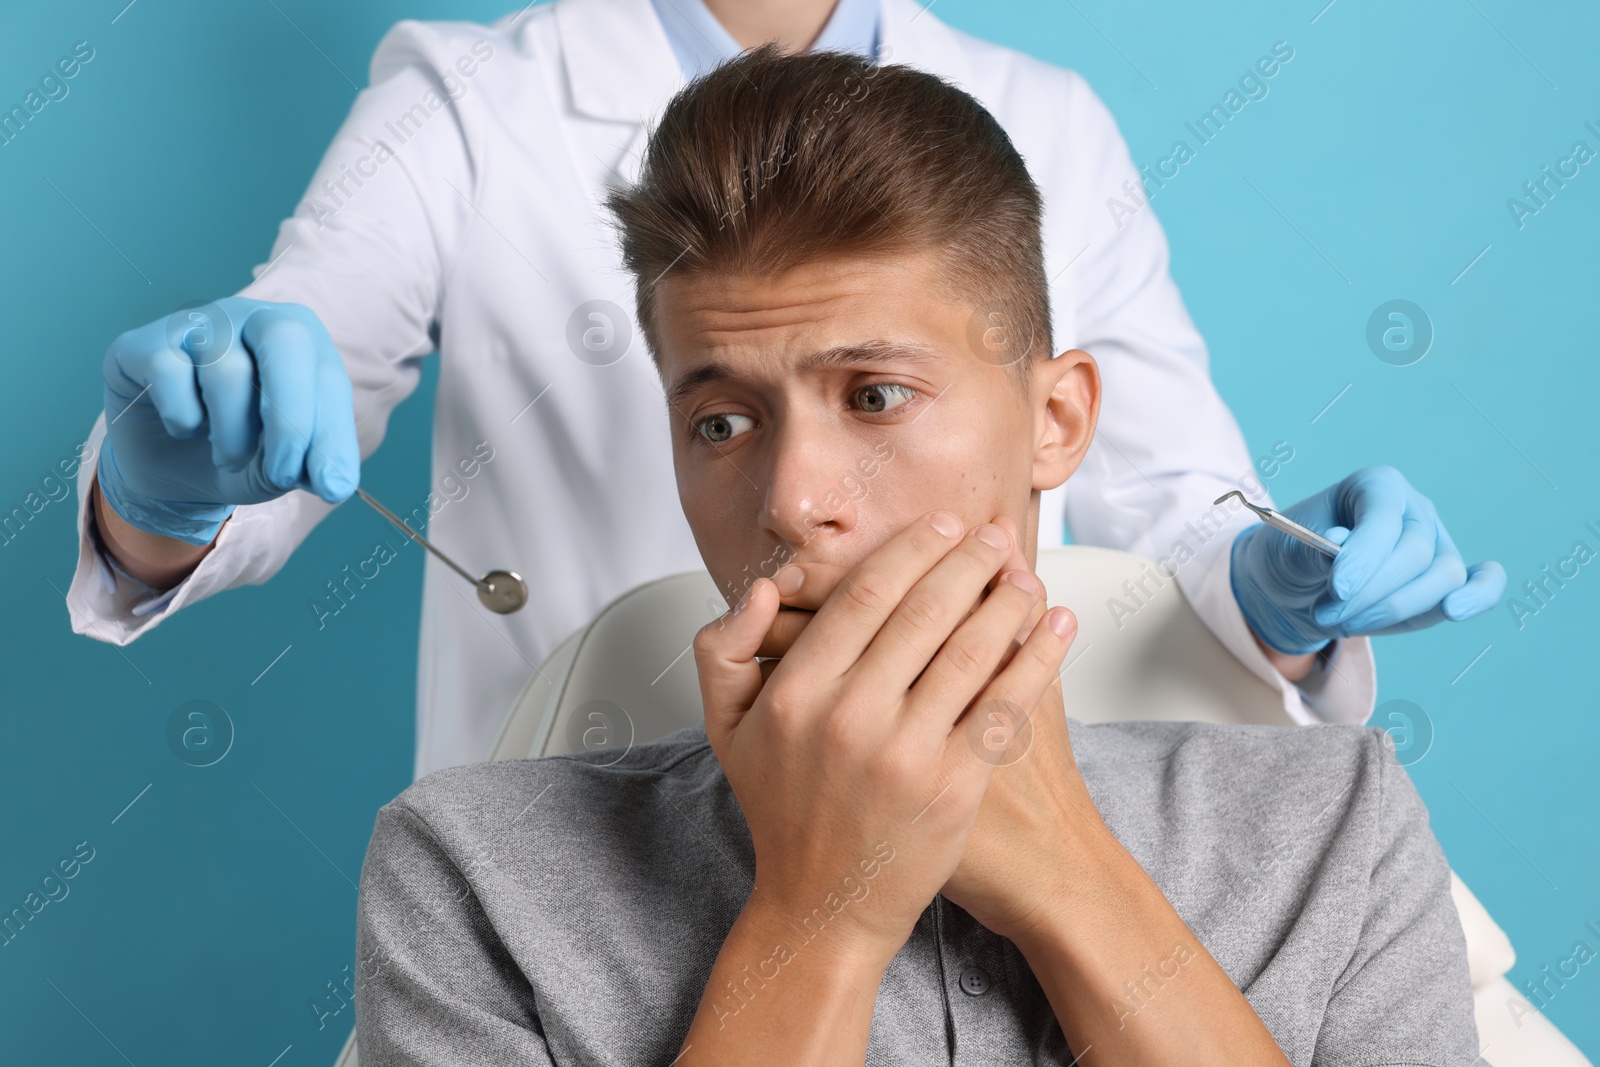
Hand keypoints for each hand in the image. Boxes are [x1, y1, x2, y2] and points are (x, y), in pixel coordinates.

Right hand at [98, 297, 359, 544]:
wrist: (170, 468)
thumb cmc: (242, 452)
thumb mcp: (284, 466)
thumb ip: (312, 464)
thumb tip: (336, 484)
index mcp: (300, 339)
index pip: (327, 375)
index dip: (330, 434)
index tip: (328, 486)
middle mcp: (250, 317)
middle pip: (284, 339)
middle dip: (290, 418)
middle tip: (281, 472)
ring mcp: (194, 323)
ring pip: (226, 367)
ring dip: (232, 433)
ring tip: (228, 456)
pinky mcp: (142, 343)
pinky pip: (168, 371)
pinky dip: (181, 416)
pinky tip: (183, 427)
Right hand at [694, 511, 1076, 967]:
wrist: (823, 906)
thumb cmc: (782, 812)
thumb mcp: (726, 730)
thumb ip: (724, 650)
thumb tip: (766, 587)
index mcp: (798, 692)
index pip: (865, 593)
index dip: (913, 549)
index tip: (942, 527)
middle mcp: (850, 717)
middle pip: (926, 609)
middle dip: (969, 561)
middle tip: (992, 535)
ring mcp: (906, 753)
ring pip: (972, 649)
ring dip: (1008, 601)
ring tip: (1027, 576)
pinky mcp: (953, 787)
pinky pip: (1006, 704)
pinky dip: (1038, 658)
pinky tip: (1057, 628)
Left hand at [1230, 466, 1505, 654]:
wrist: (1295, 587)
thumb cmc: (1291, 559)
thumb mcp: (1285, 552)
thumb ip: (1311, 549)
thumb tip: (1339, 540)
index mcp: (1376, 486)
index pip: (1384, 516)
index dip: (1365, 555)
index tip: (1338, 589)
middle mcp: (1414, 509)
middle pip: (1414, 553)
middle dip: (1370, 593)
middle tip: (1324, 613)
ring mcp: (1436, 543)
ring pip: (1441, 579)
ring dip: (1393, 609)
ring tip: (1342, 621)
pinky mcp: (1447, 579)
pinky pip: (1479, 585)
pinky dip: (1478, 596)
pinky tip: (1455, 609)